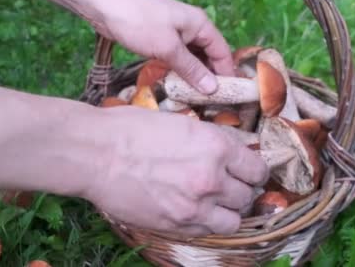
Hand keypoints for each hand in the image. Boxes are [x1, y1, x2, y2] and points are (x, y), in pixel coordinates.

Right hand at [83, 106, 268, 236]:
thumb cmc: (132, 130)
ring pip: (234, 219)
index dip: (254, 171)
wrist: (97, 154)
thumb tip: (231, 152)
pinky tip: (196, 211)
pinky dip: (208, 223)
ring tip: (215, 202)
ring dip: (228, 211)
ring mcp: (195, 205)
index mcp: (216, 146)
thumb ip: (211, 141)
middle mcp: (212, 178)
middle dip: (241, 190)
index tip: (248, 172)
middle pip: (248, 195)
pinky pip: (209, 231)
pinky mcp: (177, 224)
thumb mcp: (181, 123)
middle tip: (229, 185)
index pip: (257, 169)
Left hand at [91, 0, 234, 93]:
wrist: (103, 2)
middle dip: (210, 78)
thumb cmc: (139, 21)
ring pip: (190, 58)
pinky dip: (177, 71)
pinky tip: (174, 86)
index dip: (227, 74)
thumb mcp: (168, 48)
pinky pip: (174, 58)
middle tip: (209, 104)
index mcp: (200, 24)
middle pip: (208, 56)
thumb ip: (191, 68)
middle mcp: (191, 28)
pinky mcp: (158, 39)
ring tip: (193, 100)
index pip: (222, 52)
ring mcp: (173, 33)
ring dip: (192, 76)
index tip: (229, 98)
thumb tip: (213, 89)